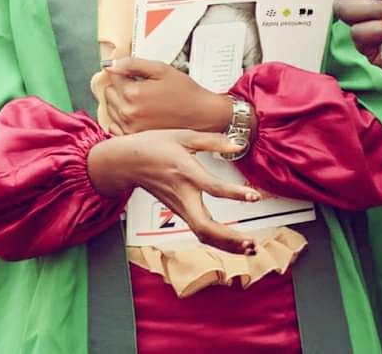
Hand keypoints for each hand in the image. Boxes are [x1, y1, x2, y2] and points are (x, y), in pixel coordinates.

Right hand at [87, 129, 259, 253]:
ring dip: (226, 244)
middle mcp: (182, 194)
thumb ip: (213, 141)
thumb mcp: (184, 135)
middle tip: (251, 242)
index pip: (212, 187)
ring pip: (203, 234)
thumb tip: (237, 146)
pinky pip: (200, 231)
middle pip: (205, 226)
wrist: (128, 161)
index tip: (253, 196)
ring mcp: (179, 206)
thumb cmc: (154, 146)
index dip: (234, 193)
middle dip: (229, 239)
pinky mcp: (179, 212)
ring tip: (249, 247)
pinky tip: (234, 242)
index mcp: (185, 171)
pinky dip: (218, 240)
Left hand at [91, 57, 231, 134]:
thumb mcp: (161, 70)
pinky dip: (122, 119)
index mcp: (132, 93)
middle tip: (142, 88)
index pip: (113, 76)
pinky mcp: (133, 138)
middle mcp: (127, 113)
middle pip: (109, 92)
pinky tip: (139, 115)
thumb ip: (133, 64)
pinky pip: (115, 125)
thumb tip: (110, 65)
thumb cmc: (185, 92)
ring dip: (121, 102)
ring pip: (111, 108)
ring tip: (143, 102)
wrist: (202, 116)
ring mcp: (129, 128)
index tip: (137, 75)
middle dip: (121, 87)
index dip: (126, 72)